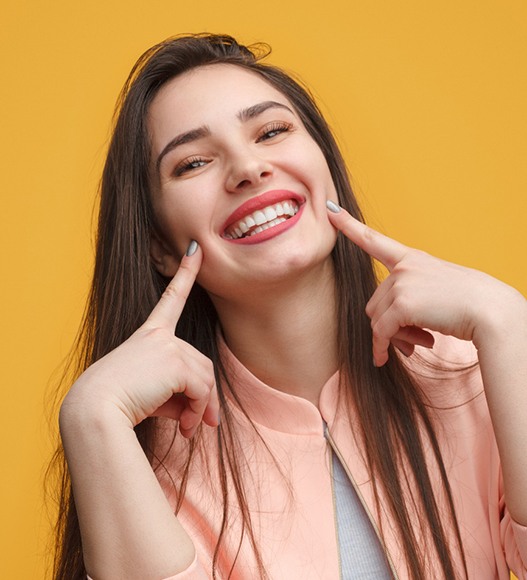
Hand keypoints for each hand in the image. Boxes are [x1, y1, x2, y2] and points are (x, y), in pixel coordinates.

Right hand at [63, 243, 218, 436]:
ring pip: (205, 378)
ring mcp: (168, 346)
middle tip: (203, 425)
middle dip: (206, 397)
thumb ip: (178, 395)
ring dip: (203, 408)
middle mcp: (160, 335)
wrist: (94, 411)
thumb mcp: (151, 394)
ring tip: (190, 430)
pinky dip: (198, 411)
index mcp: (149, 335)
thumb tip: (202, 415)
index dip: (186, 273)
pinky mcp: (174, 361)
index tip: (196, 250)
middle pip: (201, 363)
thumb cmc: (117, 403)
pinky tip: (186, 429)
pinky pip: (201, 389)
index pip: (171, 298)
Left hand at [326, 202, 517, 365]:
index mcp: (412, 258)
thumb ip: (407, 300)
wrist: (490, 310)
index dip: (349, 225)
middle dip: (387, 325)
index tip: (330, 208)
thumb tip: (383, 332)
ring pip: (376, 319)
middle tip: (411, 340)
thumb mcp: (435, 292)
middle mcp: (403, 267)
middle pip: (374, 302)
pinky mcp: (403, 304)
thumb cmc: (467, 304)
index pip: (374, 240)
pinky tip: (384, 359)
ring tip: (419, 343)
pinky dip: (381, 348)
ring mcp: (402, 283)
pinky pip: (380, 332)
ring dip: (391, 337)